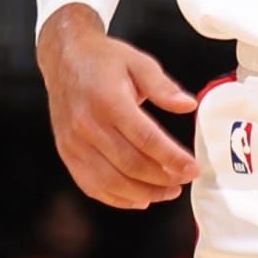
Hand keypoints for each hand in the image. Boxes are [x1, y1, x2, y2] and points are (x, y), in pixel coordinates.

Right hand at [38, 5, 197, 210]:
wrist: (64, 58)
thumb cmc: (104, 60)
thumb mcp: (138, 63)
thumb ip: (163, 87)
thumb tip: (189, 105)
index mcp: (109, 101)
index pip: (146, 139)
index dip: (173, 159)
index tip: (193, 169)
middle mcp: (87, 125)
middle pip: (131, 165)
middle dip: (162, 179)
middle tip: (184, 181)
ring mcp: (74, 142)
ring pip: (112, 181)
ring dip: (144, 193)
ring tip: (168, 192)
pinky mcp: (67, 153)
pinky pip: (92, 185)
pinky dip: (117, 198)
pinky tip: (140, 198)